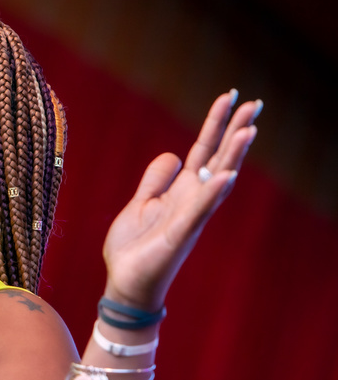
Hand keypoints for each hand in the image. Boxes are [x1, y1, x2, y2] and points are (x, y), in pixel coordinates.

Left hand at [102, 90, 259, 310]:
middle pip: (218, 159)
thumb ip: (156, 180)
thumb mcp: (141, 203)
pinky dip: (212, 193)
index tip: (231, 97)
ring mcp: (189, 217)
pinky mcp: (179, 235)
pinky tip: (226, 175)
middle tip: (255, 103)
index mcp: (182, 191)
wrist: (124, 282)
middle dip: (234, 131)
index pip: (204, 151)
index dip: (216, 124)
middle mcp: (192, 201)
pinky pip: (198, 211)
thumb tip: (172, 155)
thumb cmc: (133, 248)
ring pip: (216, 181)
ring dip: (232, 156)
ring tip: (248, 130)